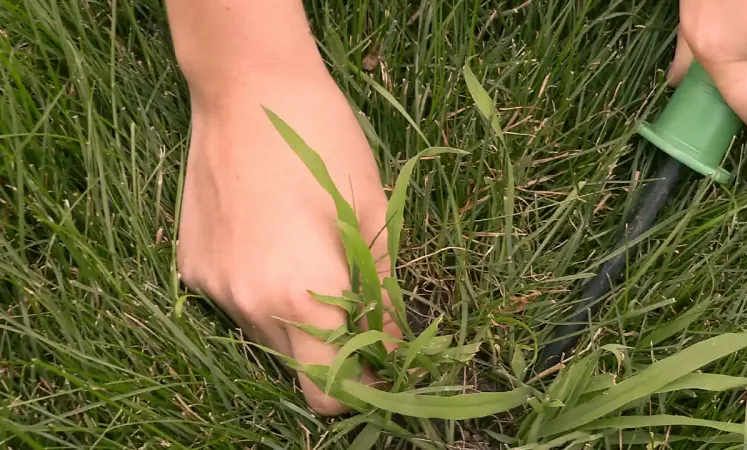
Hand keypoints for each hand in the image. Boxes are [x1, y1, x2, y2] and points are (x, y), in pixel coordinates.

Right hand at [175, 69, 400, 415]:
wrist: (245, 88)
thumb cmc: (325, 144)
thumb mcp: (372, 216)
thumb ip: (384, 293)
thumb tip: (397, 345)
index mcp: (302, 296)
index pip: (330, 390)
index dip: (363, 386)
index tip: (383, 364)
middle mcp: (250, 305)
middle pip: (298, 368)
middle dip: (334, 354)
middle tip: (359, 309)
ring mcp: (214, 287)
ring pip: (265, 336)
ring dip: (297, 321)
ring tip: (314, 262)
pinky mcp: (191, 267)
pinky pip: (236, 303)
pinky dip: (261, 292)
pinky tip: (273, 243)